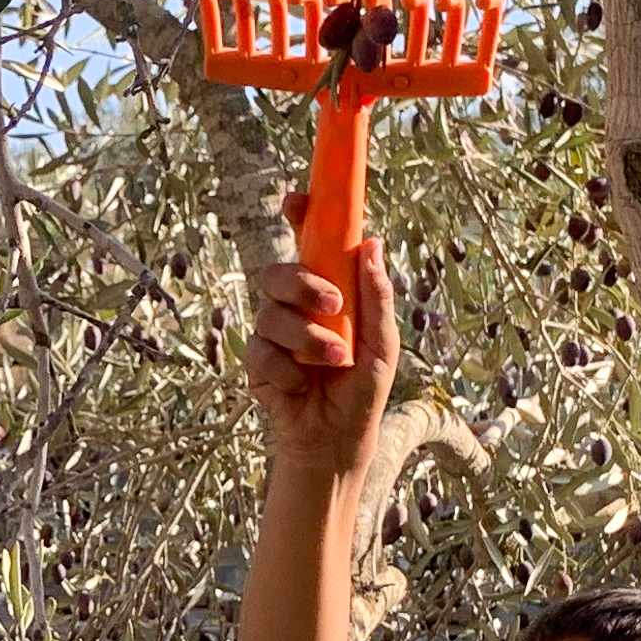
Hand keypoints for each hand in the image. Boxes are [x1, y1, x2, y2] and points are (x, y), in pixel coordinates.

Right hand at [244, 188, 397, 475]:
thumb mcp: (382, 342)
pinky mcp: (257, 363)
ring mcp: (273, 333)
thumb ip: (376, 296)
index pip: (308, 244)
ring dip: (306, 338)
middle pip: (278, 272)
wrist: (337, 439)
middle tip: (333, 304)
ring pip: (271, 314)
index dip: (301, 216)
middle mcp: (296, 306)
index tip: (297, 200)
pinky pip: (261, 351)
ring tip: (333, 362)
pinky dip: (287, 369)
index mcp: (327, 291)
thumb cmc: (363, 389)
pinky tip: (301, 386)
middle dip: (302, 283)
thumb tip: (373, 243)